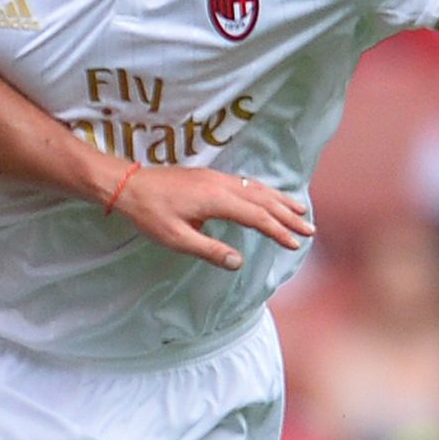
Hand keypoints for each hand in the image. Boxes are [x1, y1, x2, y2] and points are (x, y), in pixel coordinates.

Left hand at [111, 165, 314, 271]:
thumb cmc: (149, 214)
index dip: (278, 230)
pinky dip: (265, 192)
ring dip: (280, 200)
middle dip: (288, 215)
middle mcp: (221, 184)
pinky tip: (269, 197)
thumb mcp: (176, 239)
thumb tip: (238, 262)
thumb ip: (209, 250)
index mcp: (216, 199)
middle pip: (264, 199)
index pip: (257, 216)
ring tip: (300, 210)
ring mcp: (217, 177)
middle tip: (310, 229)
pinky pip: (246, 183)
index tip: (295, 244)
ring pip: (257, 188)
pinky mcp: (210, 177)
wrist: (128, 185)